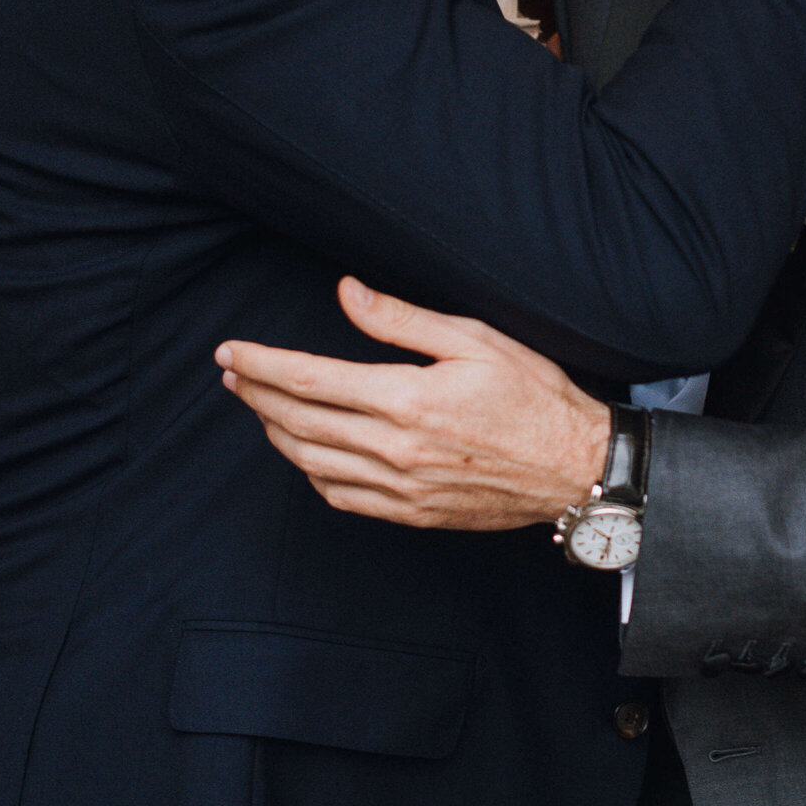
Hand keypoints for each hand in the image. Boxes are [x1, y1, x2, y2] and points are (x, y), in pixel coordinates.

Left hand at [217, 277, 611, 529]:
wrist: (575, 467)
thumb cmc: (534, 395)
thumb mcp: (475, 339)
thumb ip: (401, 319)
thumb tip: (346, 292)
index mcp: (407, 399)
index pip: (308, 380)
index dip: (260, 364)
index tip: (230, 352)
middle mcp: (395, 449)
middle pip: (298, 421)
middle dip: (254, 395)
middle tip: (232, 374)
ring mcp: (401, 488)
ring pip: (311, 462)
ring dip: (274, 432)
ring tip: (258, 408)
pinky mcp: (412, 513)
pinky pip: (340, 497)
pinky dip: (310, 472)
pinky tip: (305, 452)